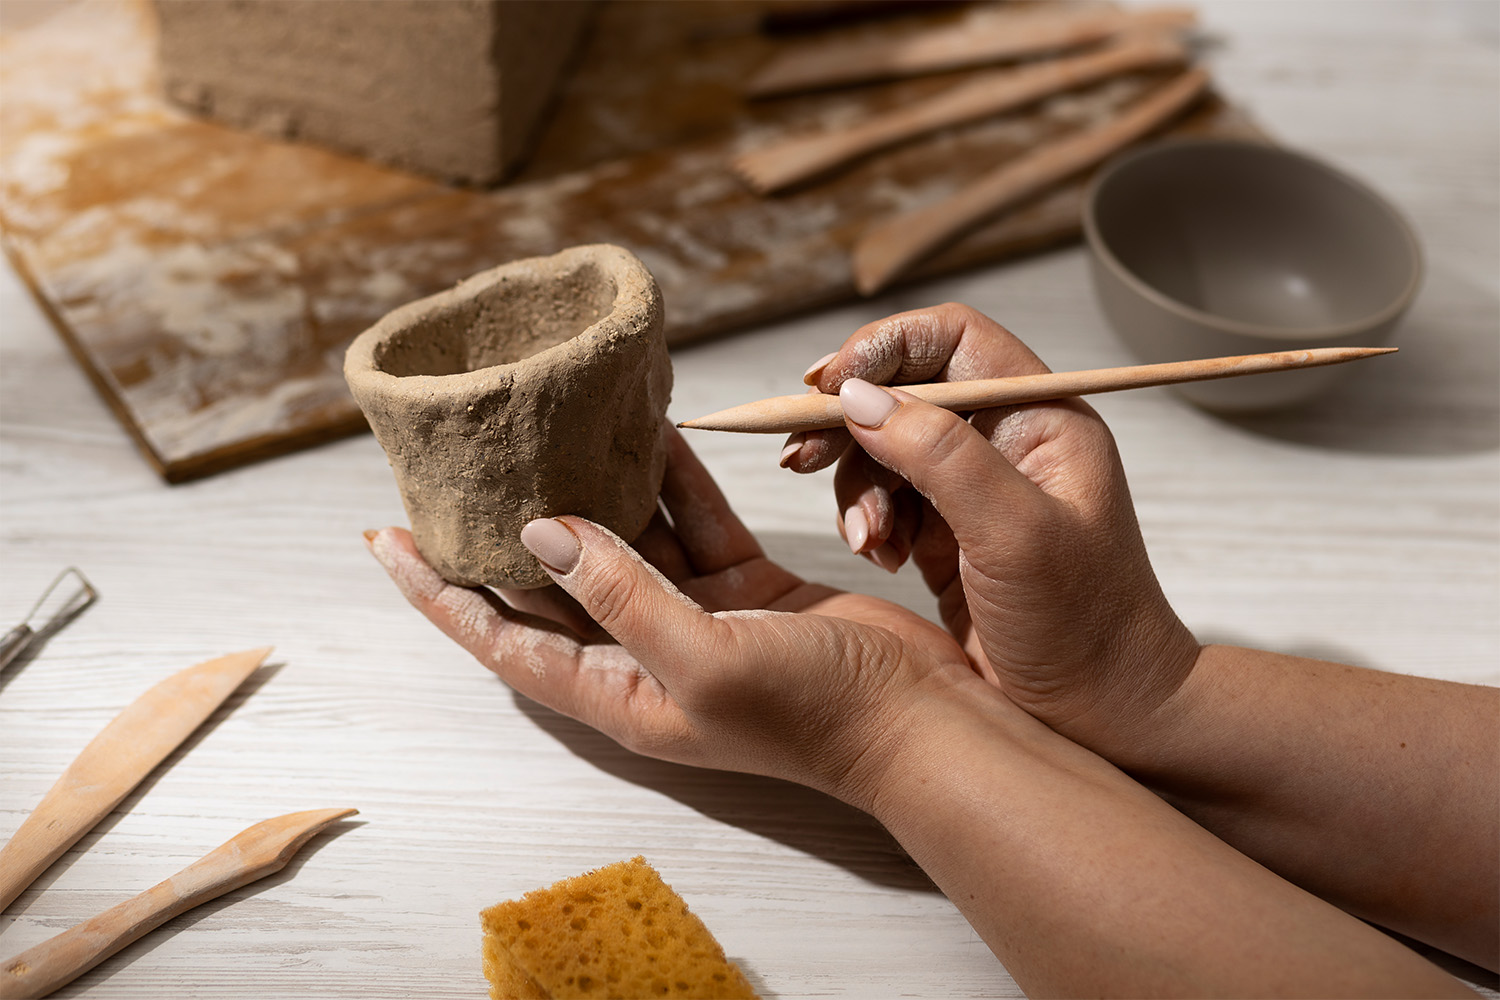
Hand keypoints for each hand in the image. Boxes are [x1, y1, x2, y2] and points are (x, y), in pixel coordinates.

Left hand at [365, 426, 982, 808]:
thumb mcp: (701, 658)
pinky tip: (648, 433)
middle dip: (505, 531)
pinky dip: (673, 482)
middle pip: (554, 585)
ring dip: (595, 490)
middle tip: (459, 469)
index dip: (439, 593)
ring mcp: (697, 619)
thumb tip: (542, 532)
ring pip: (627, 541)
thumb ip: (620, 595)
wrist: (918, 720)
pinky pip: (694, 523)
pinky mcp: (746, 586)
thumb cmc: (811, 714)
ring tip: (548, 429)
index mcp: (619, 692)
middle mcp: (646, 655)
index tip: (385, 539)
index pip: (502, 640)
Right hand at [782, 303, 1199, 754]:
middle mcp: (1007, 439)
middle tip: (800, 456)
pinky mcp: (950, 532)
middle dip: (848, 421)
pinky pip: (886, 500)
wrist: (1106, 717)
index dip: (883, 347)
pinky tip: (882, 559)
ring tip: (869, 542)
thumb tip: (860, 396)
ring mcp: (976, 486)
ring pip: (884, 447)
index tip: (829, 387)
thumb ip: (939, 455)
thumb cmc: (1086, 628)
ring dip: (857, 488)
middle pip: (904, 388)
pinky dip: (868, 523)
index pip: (951, 338)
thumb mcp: (1015, 534)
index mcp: (1040, 415)